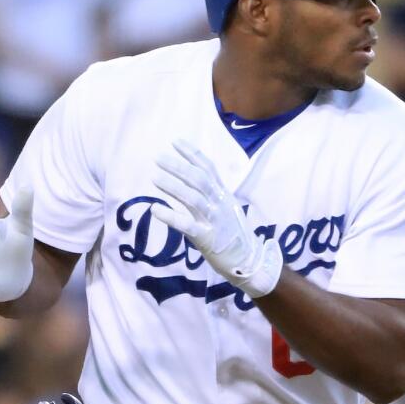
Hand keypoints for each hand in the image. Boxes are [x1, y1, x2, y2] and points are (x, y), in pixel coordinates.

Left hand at [150, 140, 282, 298]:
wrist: (250, 261)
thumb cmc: (233, 233)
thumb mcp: (226, 207)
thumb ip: (211, 192)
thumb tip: (191, 174)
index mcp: (224, 194)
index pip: (208, 168)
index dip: (192, 154)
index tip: (175, 142)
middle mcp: (220, 203)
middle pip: (199, 180)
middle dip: (178, 167)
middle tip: (158, 158)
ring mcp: (215, 220)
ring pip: (193, 198)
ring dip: (173, 187)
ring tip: (154, 177)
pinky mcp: (207, 239)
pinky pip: (187, 225)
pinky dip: (170, 216)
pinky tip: (155, 209)